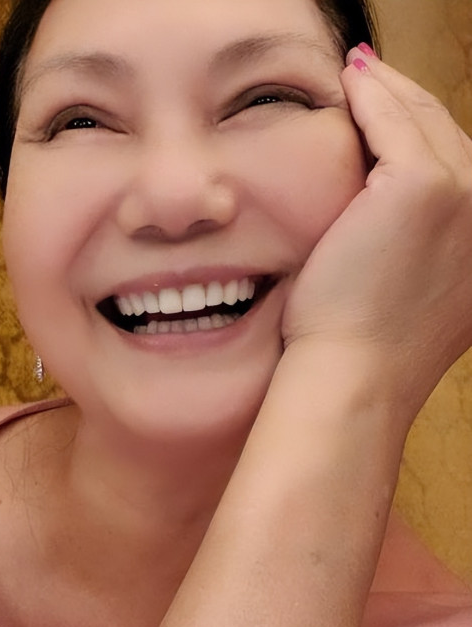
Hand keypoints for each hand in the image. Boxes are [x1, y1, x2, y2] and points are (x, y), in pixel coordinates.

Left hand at [282, 46, 471, 413]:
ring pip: (422, 122)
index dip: (424, 130)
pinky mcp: (421, 188)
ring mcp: (462, 196)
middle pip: (448, 135)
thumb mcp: (413, 296)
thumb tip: (399, 235)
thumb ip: (424, 254)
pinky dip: (371, 96)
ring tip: (360, 71)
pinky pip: (391, 123)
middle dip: (408, 103)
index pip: (457, 163)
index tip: (391, 110)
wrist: (355, 371)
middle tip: (372, 77)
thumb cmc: (363, 342)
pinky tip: (350, 79)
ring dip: (390, 90)